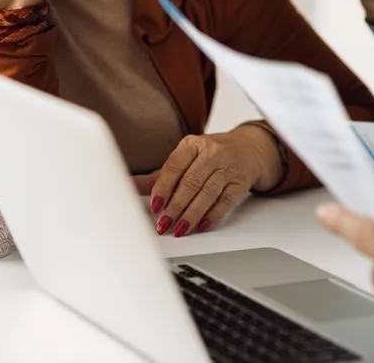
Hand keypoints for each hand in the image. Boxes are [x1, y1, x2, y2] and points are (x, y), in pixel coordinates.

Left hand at [146, 126, 283, 237]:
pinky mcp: (240, 183)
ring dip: (192, 214)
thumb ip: (158, 176)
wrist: (248, 150)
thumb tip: (125, 184)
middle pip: (191, 182)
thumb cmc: (209, 156)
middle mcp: (212, 152)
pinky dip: (212, 215)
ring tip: (179, 229)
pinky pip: (225, 201)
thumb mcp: (185, 159)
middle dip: (176, 206)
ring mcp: (228, 167)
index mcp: (192, 144)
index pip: (175, 166)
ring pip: (208, 193)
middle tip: (164, 224)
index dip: (163, 187)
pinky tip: (201, 226)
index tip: (155, 206)